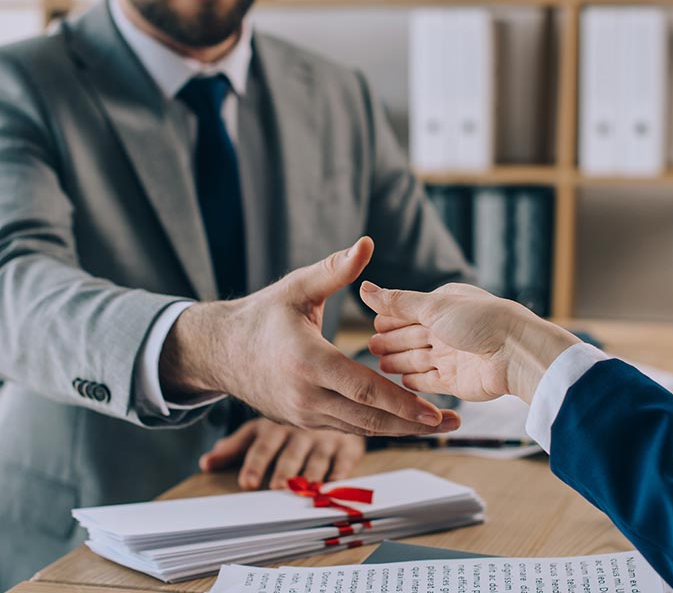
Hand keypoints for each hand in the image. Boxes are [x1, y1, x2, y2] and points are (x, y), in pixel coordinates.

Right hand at [159, 237, 460, 436]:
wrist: (221, 351)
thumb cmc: (261, 316)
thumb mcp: (295, 288)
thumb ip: (334, 270)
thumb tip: (366, 243)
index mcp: (308, 363)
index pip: (365, 389)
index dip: (402, 403)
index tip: (435, 410)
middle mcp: (306, 396)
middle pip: (370, 418)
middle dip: (413, 424)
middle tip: (451, 422)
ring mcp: (304, 415)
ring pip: (360, 428)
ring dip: (400, 429)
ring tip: (437, 425)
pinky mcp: (303, 422)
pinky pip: (346, 427)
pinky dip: (376, 426)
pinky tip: (403, 421)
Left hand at [199, 418, 365, 489]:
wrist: (331, 401)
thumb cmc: (288, 426)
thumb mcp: (260, 430)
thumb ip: (234, 448)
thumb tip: (204, 464)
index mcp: (276, 429)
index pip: (263, 447)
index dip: (255, 465)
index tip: (247, 483)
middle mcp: (300, 433)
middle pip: (290, 455)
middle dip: (285, 472)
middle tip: (278, 487)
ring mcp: (326, 439)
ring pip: (317, 460)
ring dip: (312, 475)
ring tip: (308, 490)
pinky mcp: (349, 446)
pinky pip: (345, 461)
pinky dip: (341, 473)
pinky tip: (336, 484)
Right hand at [359, 282, 580, 403]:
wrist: (515, 353)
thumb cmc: (480, 321)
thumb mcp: (435, 306)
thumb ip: (398, 302)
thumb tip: (364, 288)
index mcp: (444, 306)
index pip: (409, 312)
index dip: (391, 319)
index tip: (373, 324)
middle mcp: (447, 330)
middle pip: (411, 337)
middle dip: (392, 341)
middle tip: (371, 346)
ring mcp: (452, 356)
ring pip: (417, 360)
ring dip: (399, 362)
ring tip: (380, 365)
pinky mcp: (456, 381)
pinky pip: (430, 382)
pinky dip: (416, 383)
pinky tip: (402, 382)